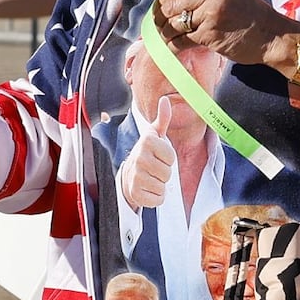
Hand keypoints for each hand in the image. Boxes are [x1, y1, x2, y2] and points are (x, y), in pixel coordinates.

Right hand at [120, 96, 175, 211]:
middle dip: (165, 172)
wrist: (129, 175)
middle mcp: (139, 158)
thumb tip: (165, 100)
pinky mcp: (135, 193)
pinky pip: (158, 199)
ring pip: (163, 186)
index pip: (171, 156)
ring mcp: (136, 176)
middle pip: (168, 172)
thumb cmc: (147, 154)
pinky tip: (149, 189)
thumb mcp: (155, 135)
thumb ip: (163, 118)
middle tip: (155, 168)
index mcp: (146, 142)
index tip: (160, 156)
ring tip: (151, 178)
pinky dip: (157, 197)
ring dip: (161, 184)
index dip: (168, 158)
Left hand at [153, 0, 298, 67]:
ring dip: (165, 32)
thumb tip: (176, 1)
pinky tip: (172, 48)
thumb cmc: (253, 17)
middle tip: (156, 25)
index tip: (161, 8)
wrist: (274, 36)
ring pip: (174, 22)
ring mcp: (211, 11)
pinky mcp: (209, 32)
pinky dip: (174, 45)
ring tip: (163, 38)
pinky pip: (182, 39)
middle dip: (161, 16)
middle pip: (173, 2)